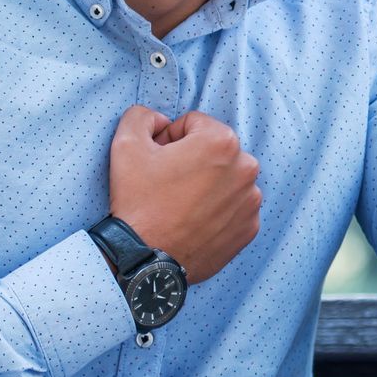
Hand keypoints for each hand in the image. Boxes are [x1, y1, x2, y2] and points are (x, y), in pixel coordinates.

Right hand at [106, 106, 261, 285]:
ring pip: (225, 179)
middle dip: (193, 160)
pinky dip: (216, 210)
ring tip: (180, 204)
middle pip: (214, 151)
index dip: (170, 139)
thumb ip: (142, 116)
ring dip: (207, 184)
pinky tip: (193, 221)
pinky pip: (233, 207)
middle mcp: (246, 168)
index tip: (158, 160)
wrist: (144, 259)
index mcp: (222, 141)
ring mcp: (251, 202)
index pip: (194, 124)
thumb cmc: (138, 201)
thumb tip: (159, 120)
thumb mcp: (126, 144)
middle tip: (167, 183)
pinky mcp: (249, 228)